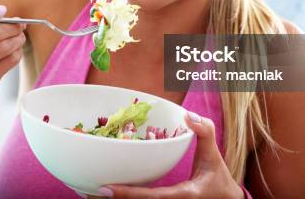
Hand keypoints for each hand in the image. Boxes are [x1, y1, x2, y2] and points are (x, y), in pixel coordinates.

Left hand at [88, 112, 243, 198]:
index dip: (127, 194)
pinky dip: (125, 198)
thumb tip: (188, 114)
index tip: (104, 188)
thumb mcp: (214, 155)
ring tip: (88, 192)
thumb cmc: (218, 179)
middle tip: (86, 190)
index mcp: (182, 195)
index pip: (149, 196)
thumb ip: (204, 132)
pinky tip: (109, 193)